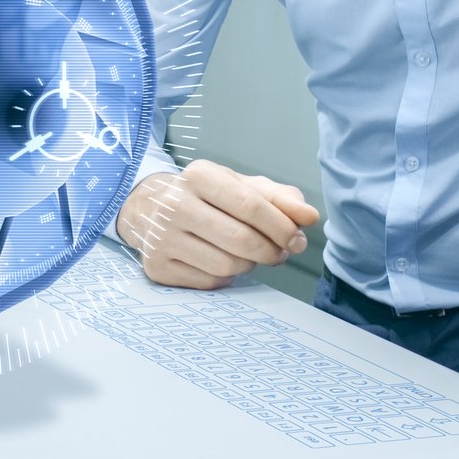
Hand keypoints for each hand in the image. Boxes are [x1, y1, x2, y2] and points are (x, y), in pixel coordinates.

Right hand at [115, 159, 320, 289]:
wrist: (149, 210)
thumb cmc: (205, 197)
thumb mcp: (239, 186)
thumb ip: (279, 199)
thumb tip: (309, 217)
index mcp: (199, 176)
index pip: (250, 205)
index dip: (281, 226)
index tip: (297, 239)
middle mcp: (175, 205)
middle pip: (241, 239)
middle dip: (271, 251)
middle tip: (280, 253)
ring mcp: (162, 238)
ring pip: (227, 265)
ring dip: (250, 265)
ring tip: (251, 255)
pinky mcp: (158, 267)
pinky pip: (210, 282)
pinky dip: (227, 277)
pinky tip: (223, 261)